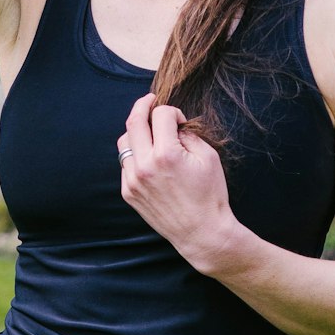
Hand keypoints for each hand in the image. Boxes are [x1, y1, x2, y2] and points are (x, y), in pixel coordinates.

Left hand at [117, 94, 239, 271]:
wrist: (201, 232)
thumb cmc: (210, 195)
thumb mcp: (208, 157)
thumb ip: (188, 134)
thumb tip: (174, 124)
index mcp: (166, 154)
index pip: (160, 114)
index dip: (172, 111)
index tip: (179, 120)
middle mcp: (145, 165)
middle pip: (133, 121)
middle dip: (143, 105)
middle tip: (150, 101)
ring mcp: (133, 180)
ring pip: (124, 142)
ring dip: (136, 131)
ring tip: (150, 132)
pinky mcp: (128, 192)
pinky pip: (126, 163)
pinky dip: (136, 155)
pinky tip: (150, 159)